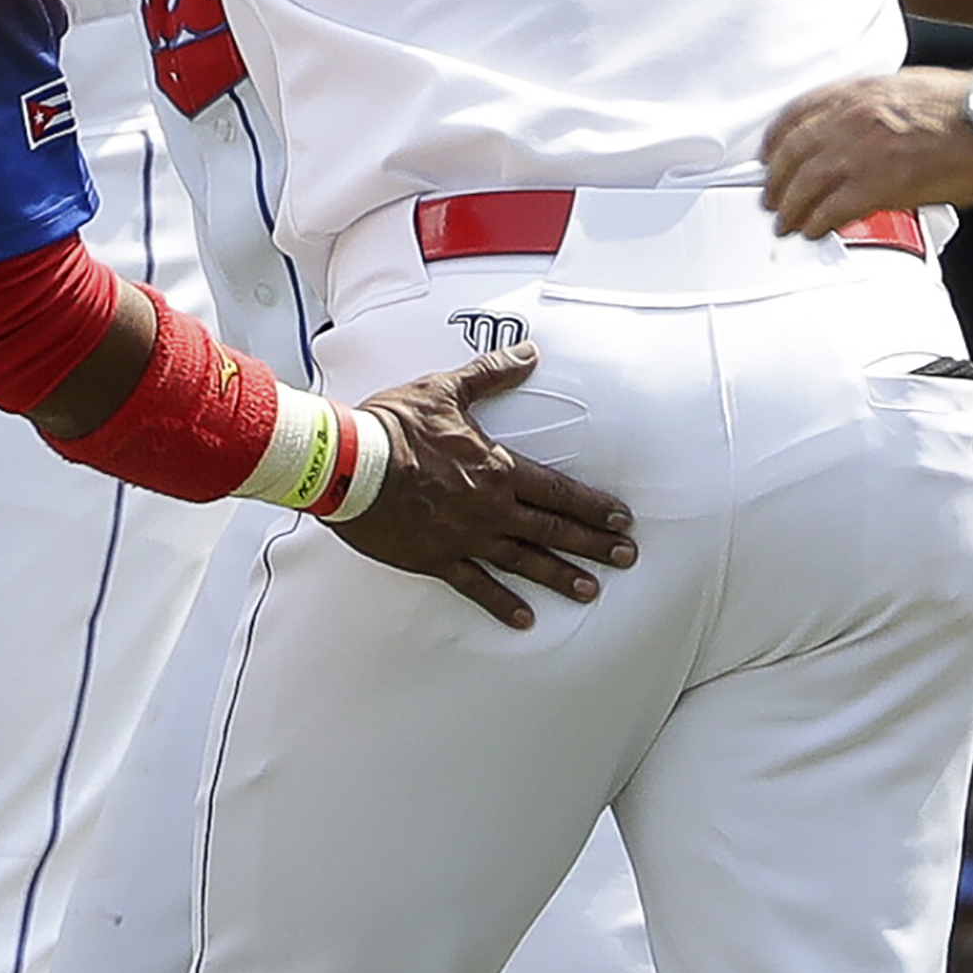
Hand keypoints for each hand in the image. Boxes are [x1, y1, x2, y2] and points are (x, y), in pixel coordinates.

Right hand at [328, 342, 639, 627]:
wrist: (347, 464)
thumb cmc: (393, 426)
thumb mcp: (445, 390)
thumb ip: (491, 375)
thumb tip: (529, 353)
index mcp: (496, 469)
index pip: (558, 491)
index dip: (593, 506)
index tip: (621, 520)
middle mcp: (489, 509)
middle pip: (552, 530)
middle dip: (593, 545)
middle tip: (625, 558)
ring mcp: (465, 538)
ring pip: (524, 563)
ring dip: (559, 576)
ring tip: (589, 590)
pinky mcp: (436, 559)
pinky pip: (476, 587)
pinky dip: (502, 604)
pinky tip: (523, 619)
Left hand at [761, 68, 972, 236]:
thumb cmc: (968, 104)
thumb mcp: (909, 86)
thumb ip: (875, 103)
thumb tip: (860, 124)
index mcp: (861, 90)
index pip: (798, 112)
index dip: (776, 138)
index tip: (769, 155)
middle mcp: (853, 117)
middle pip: (792, 151)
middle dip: (776, 180)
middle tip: (772, 198)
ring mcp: (862, 151)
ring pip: (804, 183)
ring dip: (790, 208)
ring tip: (787, 222)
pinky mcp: (879, 184)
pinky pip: (832, 209)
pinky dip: (817, 223)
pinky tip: (814, 231)